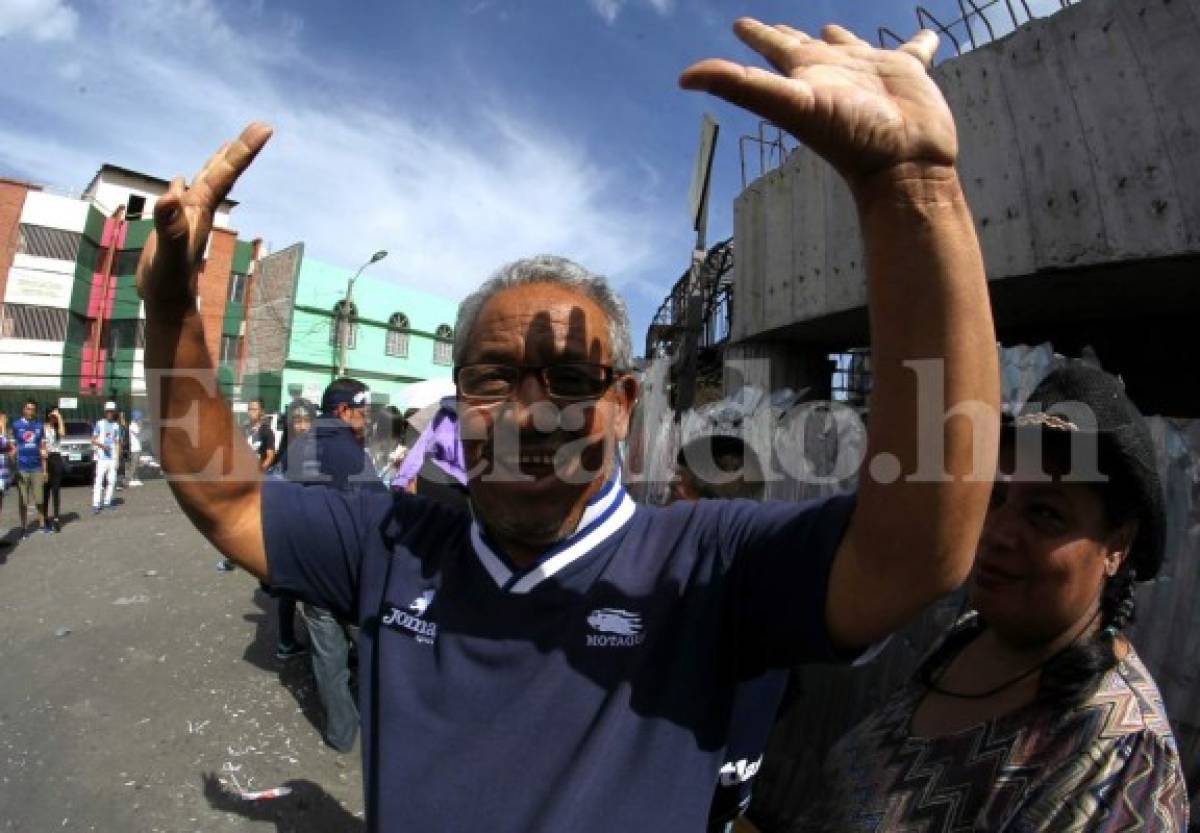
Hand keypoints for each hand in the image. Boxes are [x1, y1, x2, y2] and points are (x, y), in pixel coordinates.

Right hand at [137, 123, 272, 317]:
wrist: (167, 302)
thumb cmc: (168, 282)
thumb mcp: (167, 254)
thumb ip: (170, 228)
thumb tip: (171, 196)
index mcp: (201, 210)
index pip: (226, 174)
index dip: (244, 150)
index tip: (265, 128)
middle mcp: (199, 210)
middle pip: (222, 173)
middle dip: (239, 149)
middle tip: (261, 126)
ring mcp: (187, 218)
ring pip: (205, 183)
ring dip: (217, 163)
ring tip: (228, 145)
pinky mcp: (173, 227)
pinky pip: (181, 198)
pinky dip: (182, 186)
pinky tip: (178, 183)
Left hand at [680, 19, 952, 189]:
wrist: (903, 162)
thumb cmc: (850, 137)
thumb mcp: (789, 105)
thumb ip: (739, 85)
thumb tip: (684, 77)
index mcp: (806, 75)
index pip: (774, 48)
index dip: (757, 34)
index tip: (740, 24)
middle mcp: (835, 72)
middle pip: (806, 48)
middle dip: (791, 35)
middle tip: (779, 26)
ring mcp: (871, 72)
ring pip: (852, 47)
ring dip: (841, 37)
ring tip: (831, 28)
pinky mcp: (908, 74)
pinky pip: (914, 50)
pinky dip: (918, 43)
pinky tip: (924, 39)